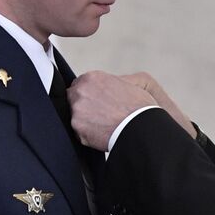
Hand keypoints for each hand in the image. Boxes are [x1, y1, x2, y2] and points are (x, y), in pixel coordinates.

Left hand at [70, 71, 195, 150]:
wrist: (141, 128)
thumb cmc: (140, 108)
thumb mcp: (131, 83)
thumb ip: (112, 82)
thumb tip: (108, 85)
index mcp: (92, 78)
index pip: (81, 85)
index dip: (90, 96)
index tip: (97, 104)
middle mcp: (81, 91)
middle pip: (73, 98)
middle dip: (84, 106)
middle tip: (100, 116)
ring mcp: (77, 109)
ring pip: (75, 116)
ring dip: (85, 121)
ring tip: (104, 126)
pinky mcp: (78, 127)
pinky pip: (79, 132)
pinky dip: (89, 136)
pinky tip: (103, 135)